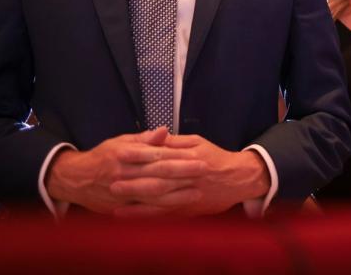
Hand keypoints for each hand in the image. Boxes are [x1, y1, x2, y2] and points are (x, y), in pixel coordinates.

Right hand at [46, 128, 205, 213]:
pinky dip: (161, 209)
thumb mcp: (120, 141)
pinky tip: (177, 208)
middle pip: (158, 175)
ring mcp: (122, 193)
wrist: (75, 179)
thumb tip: (165, 130)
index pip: (156, 155)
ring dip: (176, 194)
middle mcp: (123, 173)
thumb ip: (144, 139)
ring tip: (197, 191)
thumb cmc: (103, 156)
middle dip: (182, 173)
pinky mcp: (120, 207)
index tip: (198, 156)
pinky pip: (144, 210)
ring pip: (153, 195)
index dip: (178, 157)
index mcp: (124, 154)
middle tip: (203, 170)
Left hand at [111, 135, 269, 216]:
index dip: (140, 155)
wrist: (239, 179)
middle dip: (133, 178)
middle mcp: (188, 175)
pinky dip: (145, 214)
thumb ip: (176, 142)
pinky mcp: (187, 208)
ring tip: (114, 195)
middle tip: (111, 178)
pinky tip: (129, 214)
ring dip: (136, 197)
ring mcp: (188, 193)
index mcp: (190, 156)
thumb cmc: (216, 158)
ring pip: (159, 196)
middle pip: (157, 177)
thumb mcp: (198, 143)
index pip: (161, 155)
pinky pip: (163, 212)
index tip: (120, 153)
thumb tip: (156, 136)